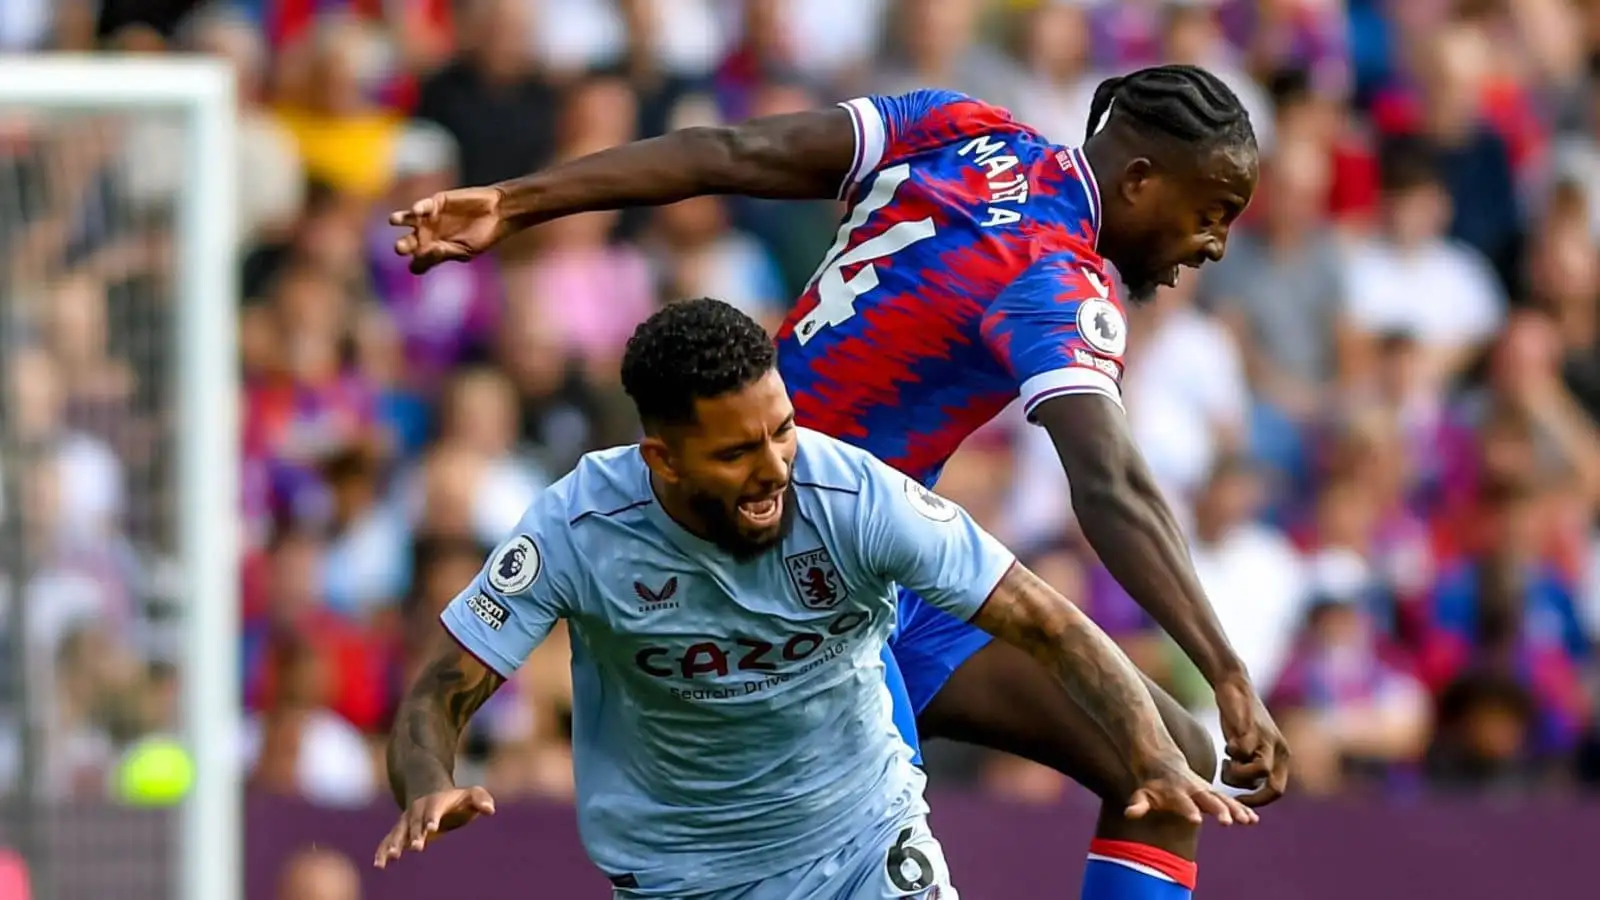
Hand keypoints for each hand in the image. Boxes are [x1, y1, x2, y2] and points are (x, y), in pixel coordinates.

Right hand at [373, 785, 495, 868]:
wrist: (429, 792)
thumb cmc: (456, 800)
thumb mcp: (470, 795)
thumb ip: (481, 799)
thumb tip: (490, 809)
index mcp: (435, 801)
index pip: (434, 809)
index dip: (433, 817)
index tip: (432, 827)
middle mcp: (417, 810)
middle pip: (415, 822)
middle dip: (416, 834)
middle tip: (418, 847)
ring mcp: (406, 821)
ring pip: (398, 832)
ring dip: (395, 844)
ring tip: (392, 857)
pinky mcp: (399, 831)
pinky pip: (388, 840)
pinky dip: (383, 851)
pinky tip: (379, 864)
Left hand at [390, 187, 512, 274]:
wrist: (497, 213)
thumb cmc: (483, 236)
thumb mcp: (465, 250)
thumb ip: (445, 253)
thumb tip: (429, 252)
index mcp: (434, 253)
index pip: (417, 263)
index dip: (418, 263)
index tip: (424, 261)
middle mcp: (427, 237)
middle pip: (407, 243)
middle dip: (402, 245)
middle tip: (401, 247)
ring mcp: (429, 219)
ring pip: (406, 220)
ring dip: (399, 219)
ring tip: (395, 220)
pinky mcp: (435, 202)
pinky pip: (422, 205)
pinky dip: (419, 207)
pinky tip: (418, 211)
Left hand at [1126, 752, 1258, 826]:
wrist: (1164, 762)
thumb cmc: (1152, 785)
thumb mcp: (1142, 793)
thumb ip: (1138, 804)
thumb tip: (1129, 813)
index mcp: (1176, 791)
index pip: (1183, 802)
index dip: (1188, 810)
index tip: (1196, 820)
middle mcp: (1194, 789)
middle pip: (1208, 799)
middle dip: (1218, 809)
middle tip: (1228, 822)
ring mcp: (1206, 790)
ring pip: (1223, 799)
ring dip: (1236, 809)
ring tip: (1248, 822)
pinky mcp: (1214, 793)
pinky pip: (1230, 801)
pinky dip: (1242, 808)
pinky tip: (1254, 820)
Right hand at [1214, 676, 1290, 806]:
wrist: (1235, 686)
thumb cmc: (1240, 720)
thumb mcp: (1250, 746)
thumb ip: (1252, 765)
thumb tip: (1249, 786)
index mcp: (1281, 756)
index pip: (1277, 790)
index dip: (1258, 801)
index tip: (1238, 801)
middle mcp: (1279, 749)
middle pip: (1274, 787)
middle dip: (1252, 796)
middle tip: (1232, 793)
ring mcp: (1267, 739)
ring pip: (1260, 772)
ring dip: (1238, 774)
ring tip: (1227, 761)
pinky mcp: (1251, 728)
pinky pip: (1243, 751)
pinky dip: (1232, 753)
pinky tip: (1227, 744)